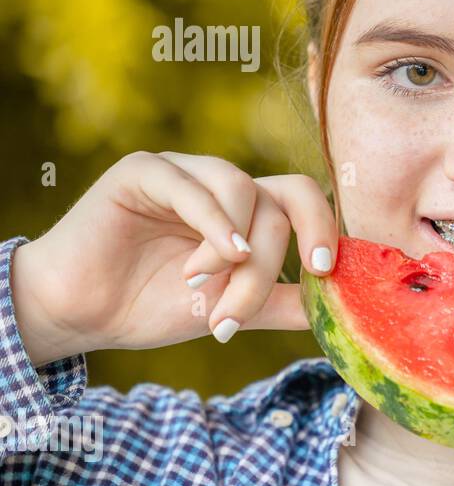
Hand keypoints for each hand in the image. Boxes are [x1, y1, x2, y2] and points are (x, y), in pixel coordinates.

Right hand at [11, 151, 337, 365]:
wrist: (82, 314)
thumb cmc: (152, 305)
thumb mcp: (232, 308)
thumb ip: (282, 303)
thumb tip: (339, 310)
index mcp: (248, 210)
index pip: (303, 199)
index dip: (323, 229)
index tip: (326, 272)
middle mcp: (222, 185)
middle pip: (281, 201)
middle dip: (276, 258)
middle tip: (257, 298)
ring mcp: (186, 172)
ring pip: (246, 193)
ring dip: (237, 253)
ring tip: (203, 288)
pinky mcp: (145, 171)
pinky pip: (194, 187)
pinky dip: (211, 227)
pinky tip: (202, 265)